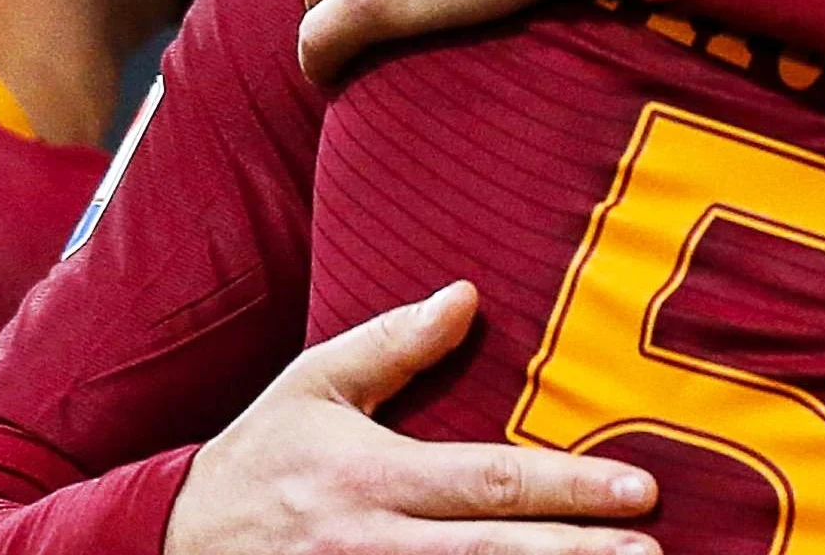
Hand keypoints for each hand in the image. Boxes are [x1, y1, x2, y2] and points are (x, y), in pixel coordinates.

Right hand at [166, 282, 657, 554]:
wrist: (172, 544)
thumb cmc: (261, 457)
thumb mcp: (314, 384)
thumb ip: (392, 343)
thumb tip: (467, 296)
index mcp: (371, 477)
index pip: (488, 482)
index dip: (568, 488)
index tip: (641, 491)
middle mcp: (374, 544)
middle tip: (652, 554)